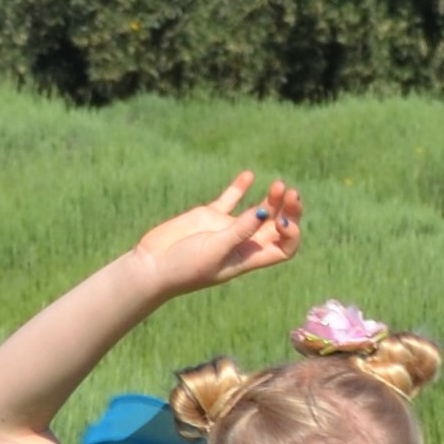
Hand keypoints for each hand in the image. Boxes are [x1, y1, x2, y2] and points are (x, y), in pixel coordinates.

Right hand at [131, 172, 302, 297]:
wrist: (152, 265)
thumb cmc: (184, 267)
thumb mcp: (215, 250)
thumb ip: (239, 231)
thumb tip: (264, 212)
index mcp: (248, 257)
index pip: (284, 248)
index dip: (291, 233)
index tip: (281, 221)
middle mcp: (242, 242)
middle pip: (277, 225)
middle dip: (288, 209)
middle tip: (288, 192)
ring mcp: (227, 228)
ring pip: (260, 210)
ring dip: (272, 198)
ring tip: (277, 185)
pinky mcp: (209, 216)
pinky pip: (230, 199)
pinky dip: (240, 187)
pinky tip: (249, 175)